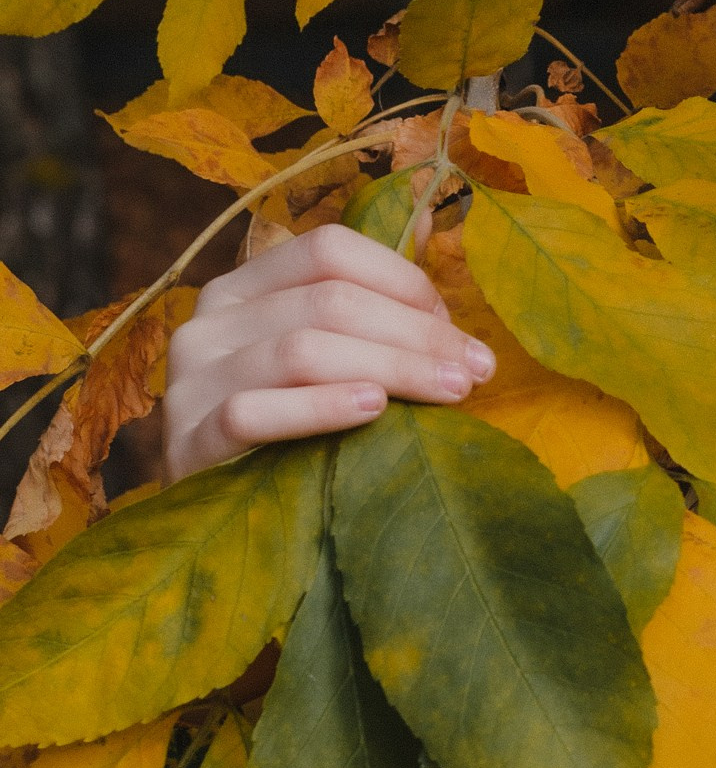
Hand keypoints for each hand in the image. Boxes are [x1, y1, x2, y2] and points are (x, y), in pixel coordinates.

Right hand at [161, 225, 495, 484]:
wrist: (216, 517)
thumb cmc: (290, 430)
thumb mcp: (324, 360)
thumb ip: (370, 314)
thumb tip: (443, 268)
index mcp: (244, 286)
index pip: (329, 250)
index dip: (403, 281)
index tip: (457, 332)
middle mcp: (208, 322)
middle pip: (328, 301)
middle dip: (416, 335)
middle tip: (477, 371)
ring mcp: (190, 380)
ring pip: (301, 350)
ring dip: (391, 368)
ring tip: (449, 392)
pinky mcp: (186, 440)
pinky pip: (253, 412)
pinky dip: (321, 407)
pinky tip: (373, 412)